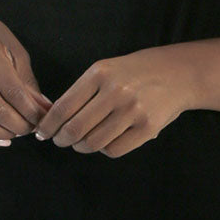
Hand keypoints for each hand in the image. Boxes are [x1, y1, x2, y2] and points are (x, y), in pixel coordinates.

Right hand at [0, 7, 51, 147]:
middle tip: (32, 128)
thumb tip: (43, 109)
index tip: (43, 118)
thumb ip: (27, 79)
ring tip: (19, 133)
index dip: (30, 110)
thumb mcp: (13, 48)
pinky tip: (0, 141)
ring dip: (2, 134)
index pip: (11, 90)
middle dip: (18, 125)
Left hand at [32, 46, 195, 157]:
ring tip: (81, 143)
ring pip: (93, 143)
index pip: (64, 106)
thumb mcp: (106, 69)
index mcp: (100, 73)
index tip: (41, 133)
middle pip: (75, 129)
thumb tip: (53, 119)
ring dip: (81, 147)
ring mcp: (133, 111)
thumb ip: (82, 91)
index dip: (48, 124)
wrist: (177, 73)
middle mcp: (116, 91)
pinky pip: (114, 150)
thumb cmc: (134, 72)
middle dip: (61, 140)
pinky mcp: (147, 128)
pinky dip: (103, 150)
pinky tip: (104, 142)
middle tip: (59, 141)